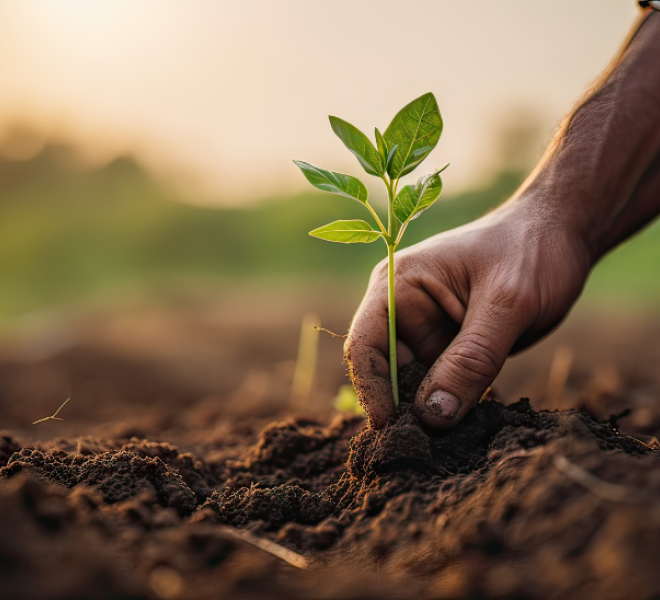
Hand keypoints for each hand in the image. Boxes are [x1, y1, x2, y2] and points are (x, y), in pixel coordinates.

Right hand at [344, 199, 591, 428]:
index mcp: (398, 286)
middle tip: (425, 450)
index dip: (371, 389)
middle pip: (386, 371)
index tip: (392, 431)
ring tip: (449, 445)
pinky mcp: (450, 348)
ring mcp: (426, 331)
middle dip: (402, 410)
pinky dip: (451, 407)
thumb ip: (471, 359)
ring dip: (429, 413)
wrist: (560, 235)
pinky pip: (441, 385)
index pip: (365, 344)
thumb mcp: (506, 303)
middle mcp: (403, 310)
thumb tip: (433, 416)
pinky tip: (466, 428)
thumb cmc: (531, 251)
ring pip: (414, 385)